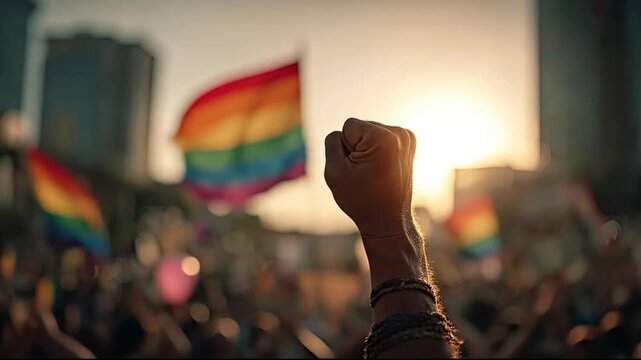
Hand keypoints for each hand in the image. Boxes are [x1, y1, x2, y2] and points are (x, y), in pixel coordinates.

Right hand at [325, 118, 425, 283]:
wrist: (388, 220)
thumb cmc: (360, 199)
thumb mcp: (334, 171)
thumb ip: (332, 142)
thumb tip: (343, 131)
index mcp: (382, 137)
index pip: (347, 126)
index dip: (345, 149)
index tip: (357, 170)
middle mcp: (399, 133)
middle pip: (360, 128)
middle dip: (356, 148)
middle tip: (365, 174)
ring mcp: (407, 137)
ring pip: (369, 132)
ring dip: (366, 150)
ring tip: (374, 173)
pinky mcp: (408, 143)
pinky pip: (380, 138)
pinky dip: (377, 151)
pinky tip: (381, 169)